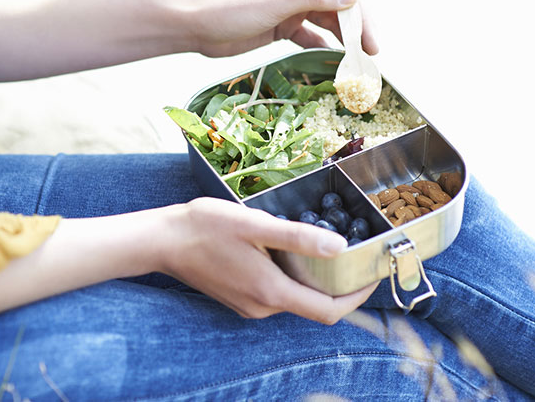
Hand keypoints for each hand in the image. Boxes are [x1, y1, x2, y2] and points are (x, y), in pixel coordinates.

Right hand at [159, 197, 377, 324]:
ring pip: (294, 298)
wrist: (162, 240)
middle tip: (354, 254)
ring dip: (312, 279)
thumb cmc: (205, 227)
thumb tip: (340, 246)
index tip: (372, 274)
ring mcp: (248, 306)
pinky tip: (285, 251)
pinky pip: (275, 294)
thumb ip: (298, 237)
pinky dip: (290, 278)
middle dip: (338, 285)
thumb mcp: (254, 225)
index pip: (329, 311)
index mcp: (271, 291)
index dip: (357, 297)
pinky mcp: (238, 299)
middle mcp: (261, 307)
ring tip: (322, 246)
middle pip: (314, 305)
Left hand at [189, 0, 378, 57]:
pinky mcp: (281, 27)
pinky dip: (322, 47)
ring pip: (325, 23)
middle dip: (355, 31)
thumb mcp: (275, 4)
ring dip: (341, 40)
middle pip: (336, 8)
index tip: (370, 42)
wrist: (196, 27)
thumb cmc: (230, 8)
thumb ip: (315, 0)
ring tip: (357, 63)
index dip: (359, 17)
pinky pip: (308, 36)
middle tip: (370, 56)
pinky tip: (335, 59)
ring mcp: (289, 8)